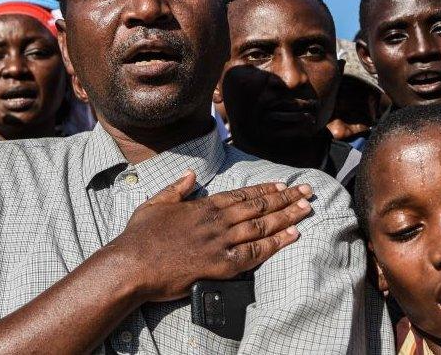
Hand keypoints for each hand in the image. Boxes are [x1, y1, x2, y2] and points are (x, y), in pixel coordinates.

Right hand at [111, 170, 312, 302]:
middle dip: (285, 198)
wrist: (132, 265)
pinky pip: (254, 253)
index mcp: (203, 206)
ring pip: (262, 227)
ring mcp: (220, 242)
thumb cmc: (140, 236)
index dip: (265, 189)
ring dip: (287, 217)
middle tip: (307, 192)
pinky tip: (291, 237)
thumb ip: (177, 188)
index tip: (282, 184)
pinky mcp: (220, 265)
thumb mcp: (155, 203)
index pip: (242, 195)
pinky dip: (275, 244)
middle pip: (259, 208)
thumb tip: (191, 175)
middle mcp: (216, 221)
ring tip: (306, 210)